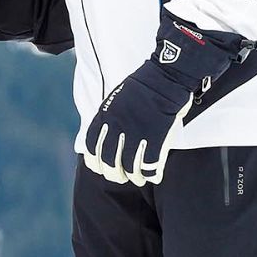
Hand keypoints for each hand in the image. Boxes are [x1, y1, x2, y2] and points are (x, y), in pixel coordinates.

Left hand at [82, 12, 250, 186]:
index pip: (92, 148)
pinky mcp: (156, 139)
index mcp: (105, 117)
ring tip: (138, 178)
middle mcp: (117, 128)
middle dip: (113, 174)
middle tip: (120, 176)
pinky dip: (151, 174)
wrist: (165, 78)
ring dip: (134, 177)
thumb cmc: (143, 87)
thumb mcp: (115, 100)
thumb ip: (108, 119)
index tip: (99, 167)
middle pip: (109, 162)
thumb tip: (103, 136)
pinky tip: (153, 175)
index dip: (95, 162)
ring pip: (129, 168)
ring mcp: (136, 135)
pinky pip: (150, 166)